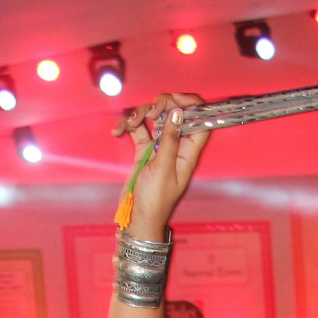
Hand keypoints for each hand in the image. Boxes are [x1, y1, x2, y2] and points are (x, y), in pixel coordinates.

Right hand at [112, 93, 211, 237]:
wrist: (138, 218)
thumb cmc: (155, 201)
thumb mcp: (163, 169)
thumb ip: (170, 139)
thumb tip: (177, 113)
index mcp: (188, 152)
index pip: (200, 121)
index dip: (192, 105)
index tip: (176, 99)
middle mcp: (176, 146)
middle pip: (175, 112)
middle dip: (161, 105)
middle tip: (151, 111)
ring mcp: (159, 146)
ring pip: (154, 116)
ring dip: (140, 114)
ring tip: (129, 124)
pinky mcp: (144, 148)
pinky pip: (138, 128)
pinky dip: (127, 126)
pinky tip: (118, 132)